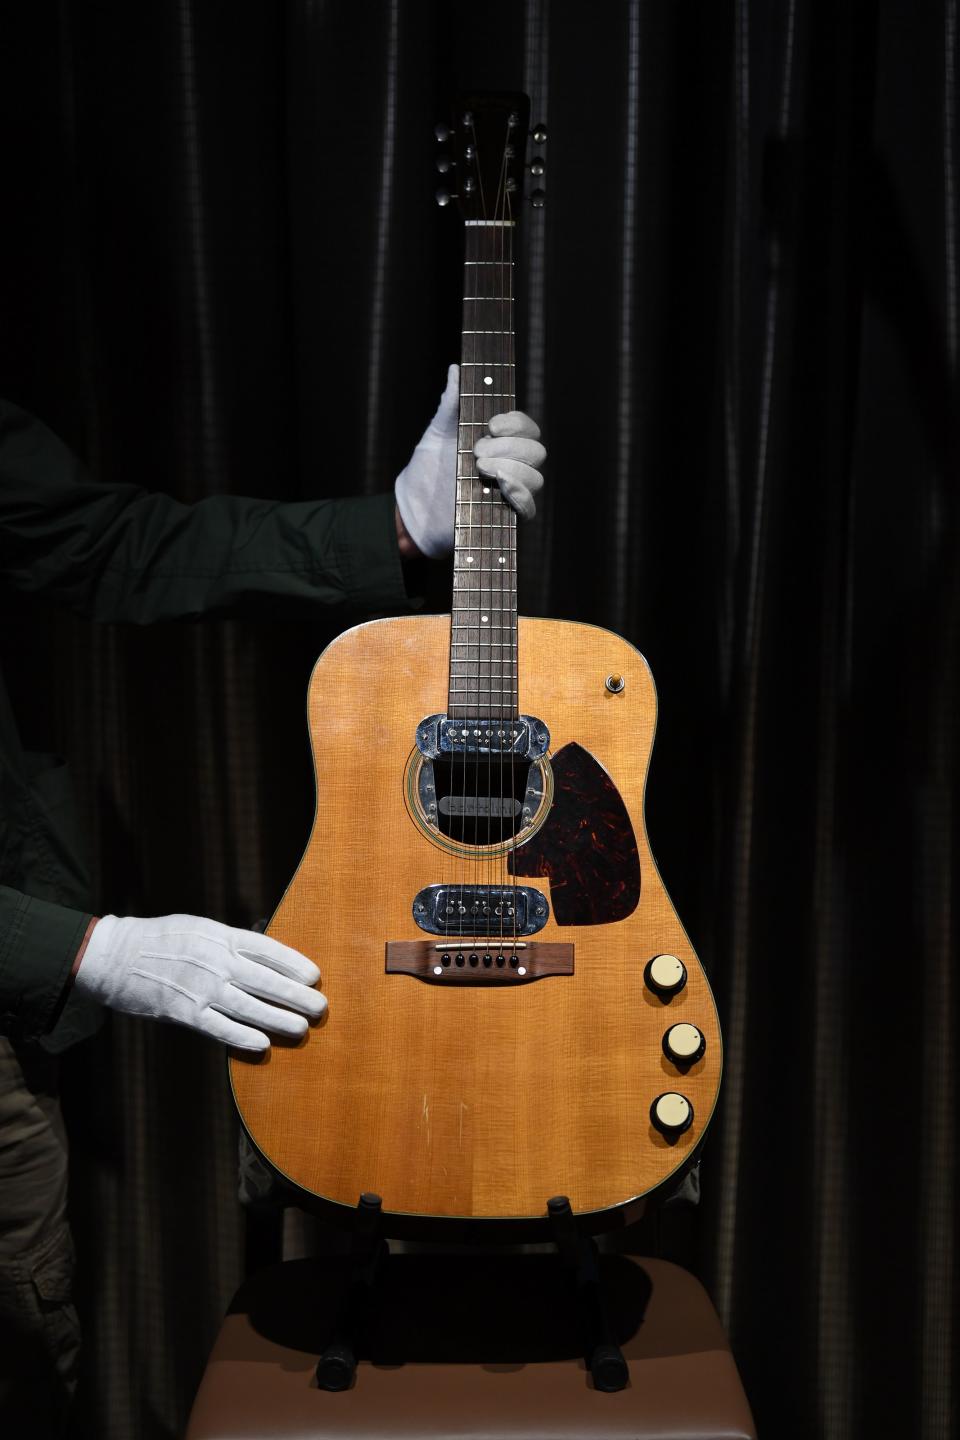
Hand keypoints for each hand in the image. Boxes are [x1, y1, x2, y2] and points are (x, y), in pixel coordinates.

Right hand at [74, 914, 326, 1050]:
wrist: (114, 956)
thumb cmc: (160, 940)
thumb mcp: (199, 929)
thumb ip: (229, 943)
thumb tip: (262, 955)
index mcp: (221, 937)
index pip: (267, 949)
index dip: (294, 964)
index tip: (315, 975)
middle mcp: (215, 961)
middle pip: (266, 980)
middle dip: (297, 996)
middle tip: (320, 1007)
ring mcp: (201, 988)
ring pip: (250, 1007)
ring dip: (279, 1020)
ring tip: (301, 1029)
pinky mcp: (183, 1012)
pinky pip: (219, 1028)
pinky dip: (242, 1037)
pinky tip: (263, 1045)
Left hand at [394, 363, 545, 557]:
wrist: (415, 509)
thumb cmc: (428, 468)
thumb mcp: (436, 433)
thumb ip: (450, 404)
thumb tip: (455, 370)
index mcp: (500, 441)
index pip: (526, 427)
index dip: (516, 423)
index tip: (492, 426)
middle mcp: (511, 464)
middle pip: (536, 451)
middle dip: (509, 448)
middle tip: (477, 453)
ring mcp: (511, 490)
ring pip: (536, 477)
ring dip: (513, 471)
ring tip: (481, 470)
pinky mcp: (506, 516)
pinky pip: (529, 508)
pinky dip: (520, 496)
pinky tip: (500, 489)